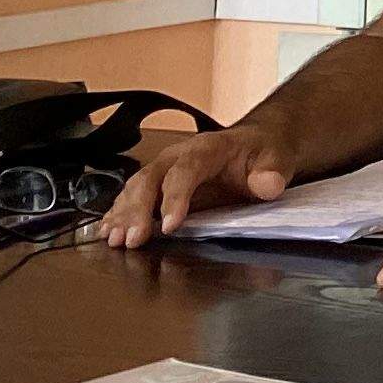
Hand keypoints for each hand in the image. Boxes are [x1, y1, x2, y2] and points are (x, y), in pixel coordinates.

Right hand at [99, 125, 299, 248]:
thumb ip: (271, 172)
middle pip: (150, 179)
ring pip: (135, 188)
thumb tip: (268, 185)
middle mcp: (179, 156)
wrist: (256, 143)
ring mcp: (164, 169)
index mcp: (207, 148)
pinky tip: (106, 232)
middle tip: (133, 239)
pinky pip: (131, 197)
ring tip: (114, 239)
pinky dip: (117, 215)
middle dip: (137, 210)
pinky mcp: (158, 185)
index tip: (170, 225)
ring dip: (122, 215)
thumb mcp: (276, 158)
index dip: (175, 198)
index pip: (186, 171)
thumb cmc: (261, 153)